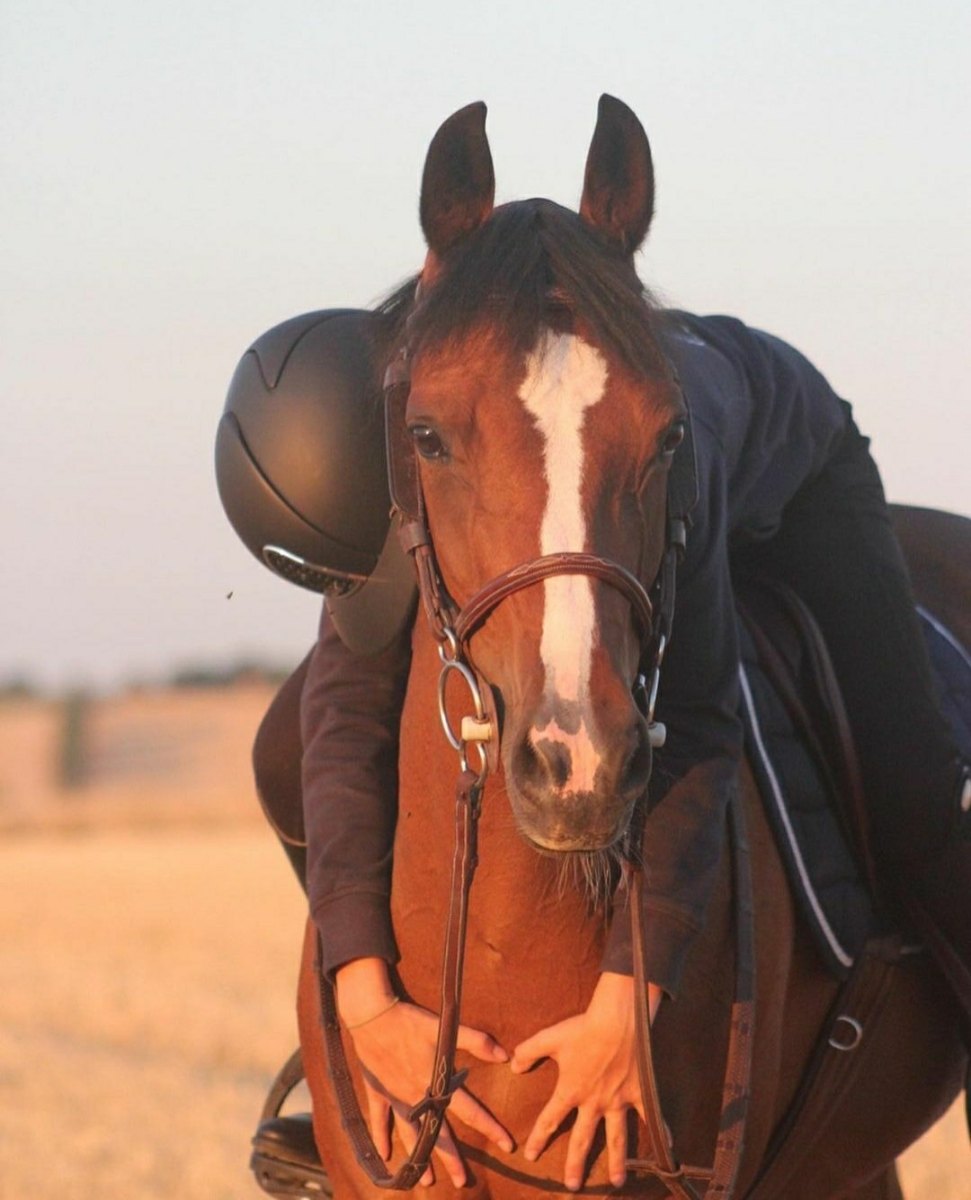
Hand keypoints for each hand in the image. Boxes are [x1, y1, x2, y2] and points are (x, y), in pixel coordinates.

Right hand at [336, 958, 512, 1187]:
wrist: (373, 1015)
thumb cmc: (411, 1020)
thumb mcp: (446, 1027)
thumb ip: (477, 1041)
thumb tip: (505, 1056)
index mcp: (437, 1083)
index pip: (471, 1112)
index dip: (491, 1128)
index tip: (508, 1147)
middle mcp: (417, 1097)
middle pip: (439, 1134)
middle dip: (453, 1159)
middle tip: (463, 1182)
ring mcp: (395, 1098)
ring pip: (410, 1135)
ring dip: (418, 1157)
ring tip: (426, 1180)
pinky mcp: (378, 1092)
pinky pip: (379, 1121)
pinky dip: (381, 1138)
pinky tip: (384, 1156)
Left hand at [510, 973, 662, 1191]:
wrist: (618, 1020)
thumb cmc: (583, 1028)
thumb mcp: (549, 1037)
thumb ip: (528, 1051)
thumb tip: (512, 1065)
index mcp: (571, 1090)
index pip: (550, 1119)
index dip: (539, 1138)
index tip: (530, 1156)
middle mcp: (594, 1102)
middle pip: (583, 1139)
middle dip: (576, 1164)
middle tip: (572, 1186)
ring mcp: (619, 1101)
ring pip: (616, 1139)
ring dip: (615, 1162)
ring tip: (616, 1183)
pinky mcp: (639, 1093)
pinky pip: (650, 1117)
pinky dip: (661, 1132)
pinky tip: (667, 1149)